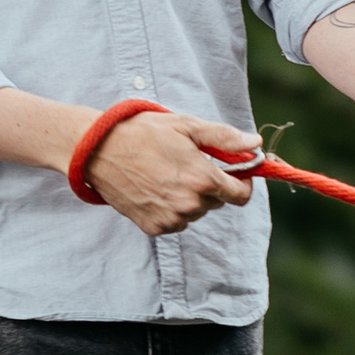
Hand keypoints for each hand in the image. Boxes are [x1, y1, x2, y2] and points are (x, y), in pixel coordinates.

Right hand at [88, 108, 257, 237]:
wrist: (100, 152)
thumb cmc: (143, 133)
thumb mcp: (187, 126)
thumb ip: (225, 138)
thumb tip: (255, 144)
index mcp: (204, 179)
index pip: (241, 195)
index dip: (241, 182)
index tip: (233, 173)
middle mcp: (190, 204)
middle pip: (218, 202)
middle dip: (211, 186)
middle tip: (189, 165)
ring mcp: (172, 219)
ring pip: (196, 212)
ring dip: (191, 198)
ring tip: (168, 175)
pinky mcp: (154, 227)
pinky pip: (176, 222)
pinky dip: (172, 209)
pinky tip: (156, 189)